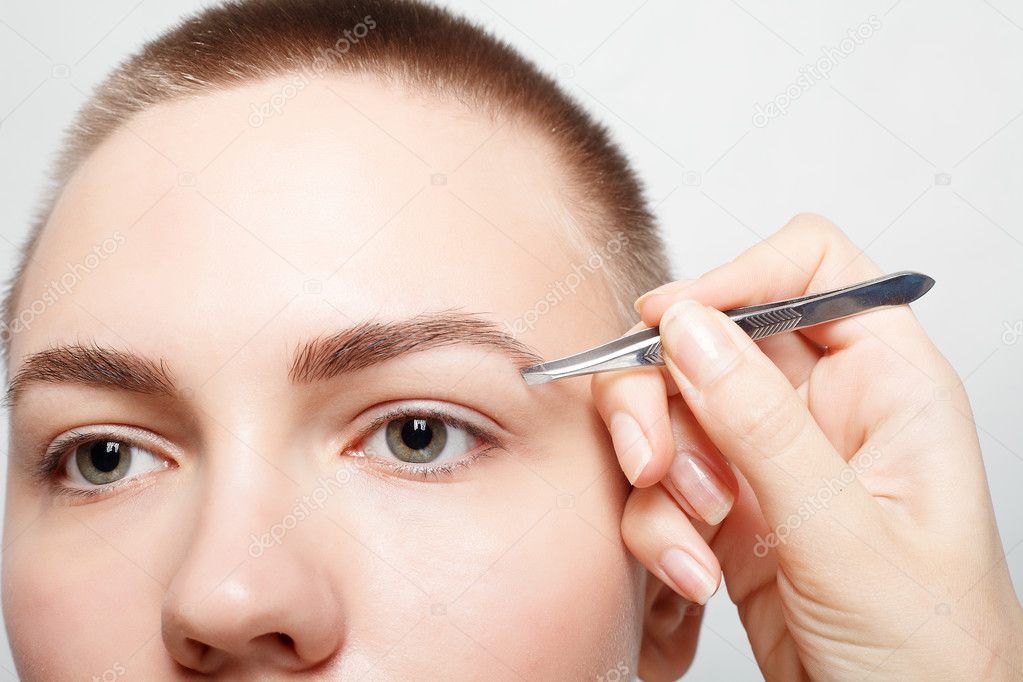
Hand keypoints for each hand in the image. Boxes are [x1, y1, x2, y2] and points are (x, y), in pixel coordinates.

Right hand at [593, 214, 1022, 679]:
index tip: (674, 320)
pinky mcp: (724, 510)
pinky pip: (659, 484)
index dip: (739, 276)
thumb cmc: (933, 655)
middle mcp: (821, 409)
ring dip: (660, 469)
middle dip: (664, 391)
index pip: (811, 269)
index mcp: (887, 385)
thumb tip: (693, 328)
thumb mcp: (849, 536)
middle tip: (651, 452)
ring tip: (693, 530)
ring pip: (670, 409)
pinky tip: (696, 575)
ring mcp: (766, 459)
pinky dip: (658, 526)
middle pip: (711, 337)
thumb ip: (765, 427)